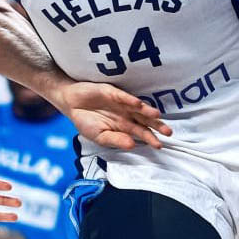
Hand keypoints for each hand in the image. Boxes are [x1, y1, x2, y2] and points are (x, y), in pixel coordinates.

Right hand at [53, 81, 171, 149]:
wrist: (70, 104)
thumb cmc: (85, 121)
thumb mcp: (99, 136)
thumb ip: (115, 140)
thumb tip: (131, 146)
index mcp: (123, 127)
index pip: (141, 133)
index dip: (150, 139)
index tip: (159, 145)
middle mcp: (126, 115)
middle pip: (144, 121)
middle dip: (156, 126)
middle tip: (168, 132)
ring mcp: (120, 103)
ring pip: (137, 108)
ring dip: (147, 112)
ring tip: (156, 116)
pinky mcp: (112, 92)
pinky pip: (123, 97)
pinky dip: (130, 100)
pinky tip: (138, 104)